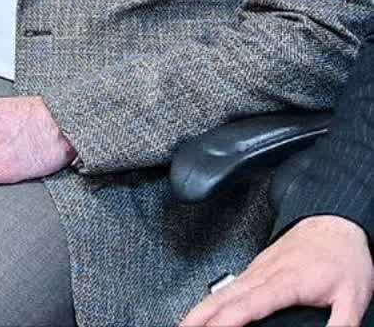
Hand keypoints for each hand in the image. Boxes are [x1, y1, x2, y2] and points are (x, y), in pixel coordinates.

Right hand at [180, 216, 373, 326]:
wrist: (334, 223)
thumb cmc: (344, 258)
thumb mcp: (354, 297)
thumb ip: (343, 324)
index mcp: (285, 283)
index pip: (248, 306)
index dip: (227, 321)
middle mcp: (264, 275)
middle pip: (224, 299)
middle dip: (200, 317)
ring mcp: (257, 269)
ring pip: (222, 292)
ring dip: (200, 309)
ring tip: (185, 323)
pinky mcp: (257, 268)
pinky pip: (228, 286)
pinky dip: (211, 300)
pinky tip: (206, 309)